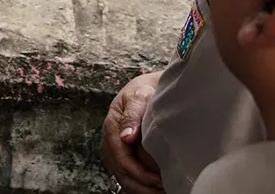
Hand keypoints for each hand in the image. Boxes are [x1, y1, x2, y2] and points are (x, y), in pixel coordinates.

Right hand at [100, 72, 164, 193]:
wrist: (143, 90)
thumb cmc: (143, 92)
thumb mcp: (138, 98)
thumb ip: (132, 116)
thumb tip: (126, 138)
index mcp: (111, 129)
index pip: (123, 162)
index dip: (142, 174)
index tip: (160, 179)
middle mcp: (109, 143)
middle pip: (123, 175)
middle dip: (144, 186)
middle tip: (165, 189)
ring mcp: (114, 152)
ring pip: (124, 180)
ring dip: (143, 189)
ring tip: (162, 190)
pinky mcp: (121, 157)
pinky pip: (127, 178)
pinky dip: (141, 187)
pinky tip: (155, 188)